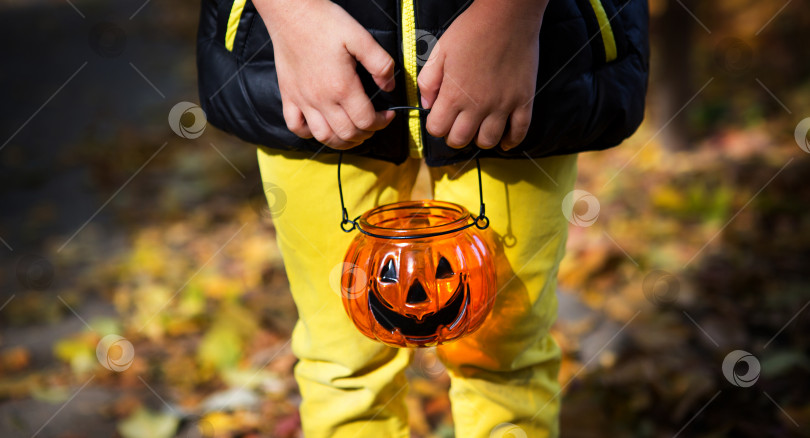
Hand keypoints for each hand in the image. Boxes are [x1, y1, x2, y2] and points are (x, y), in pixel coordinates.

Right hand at [255, 0, 395, 148]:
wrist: (292, 12)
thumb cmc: (326, 22)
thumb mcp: (361, 37)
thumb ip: (380, 64)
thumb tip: (389, 87)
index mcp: (342, 87)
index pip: (366, 121)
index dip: (382, 123)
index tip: (388, 115)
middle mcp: (321, 99)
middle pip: (348, 134)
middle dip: (366, 134)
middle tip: (373, 124)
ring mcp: (302, 100)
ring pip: (324, 137)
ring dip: (342, 141)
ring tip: (352, 133)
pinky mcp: (289, 96)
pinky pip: (296, 127)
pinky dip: (309, 134)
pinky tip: (320, 126)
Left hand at [418, 0, 546, 149]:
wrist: (507, 16)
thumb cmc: (471, 31)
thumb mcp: (440, 51)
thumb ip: (428, 81)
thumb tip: (426, 105)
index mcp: (454, 94)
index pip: (437, 129)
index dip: (435, 125)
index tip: (439, 117)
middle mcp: (478, 105)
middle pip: (460, 140)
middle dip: (454, 137)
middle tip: (457, 126)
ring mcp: (503, 105)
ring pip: (488, 141)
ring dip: (479, 139)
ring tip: (478, 129)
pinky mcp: (523, 101)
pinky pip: (519, 132)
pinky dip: (511, 141)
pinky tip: (503, 142)